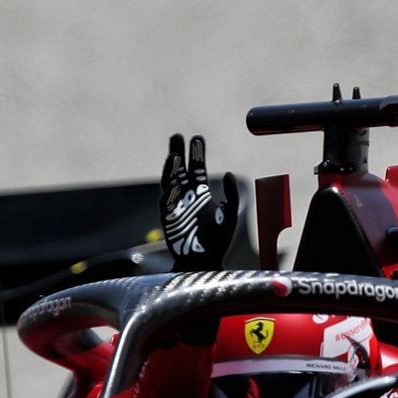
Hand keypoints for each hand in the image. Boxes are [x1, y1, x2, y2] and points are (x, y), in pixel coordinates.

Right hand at [159, 133, 237, 271]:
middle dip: (178, 152)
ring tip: (175, 154)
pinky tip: (174, 185)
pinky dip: (169, 193)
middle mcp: (186, 196)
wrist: (204, 262)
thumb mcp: (230, 216)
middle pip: (179, 169)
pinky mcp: (167, 219)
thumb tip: (230, 174)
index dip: (197, 153)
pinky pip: (166, 203)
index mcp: (201, 193)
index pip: (197, 168)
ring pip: (169, 182)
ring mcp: (175, 206)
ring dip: (170, 168)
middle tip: (177, 136)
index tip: (197, 138)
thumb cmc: (218, 242)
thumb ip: (231, 195)